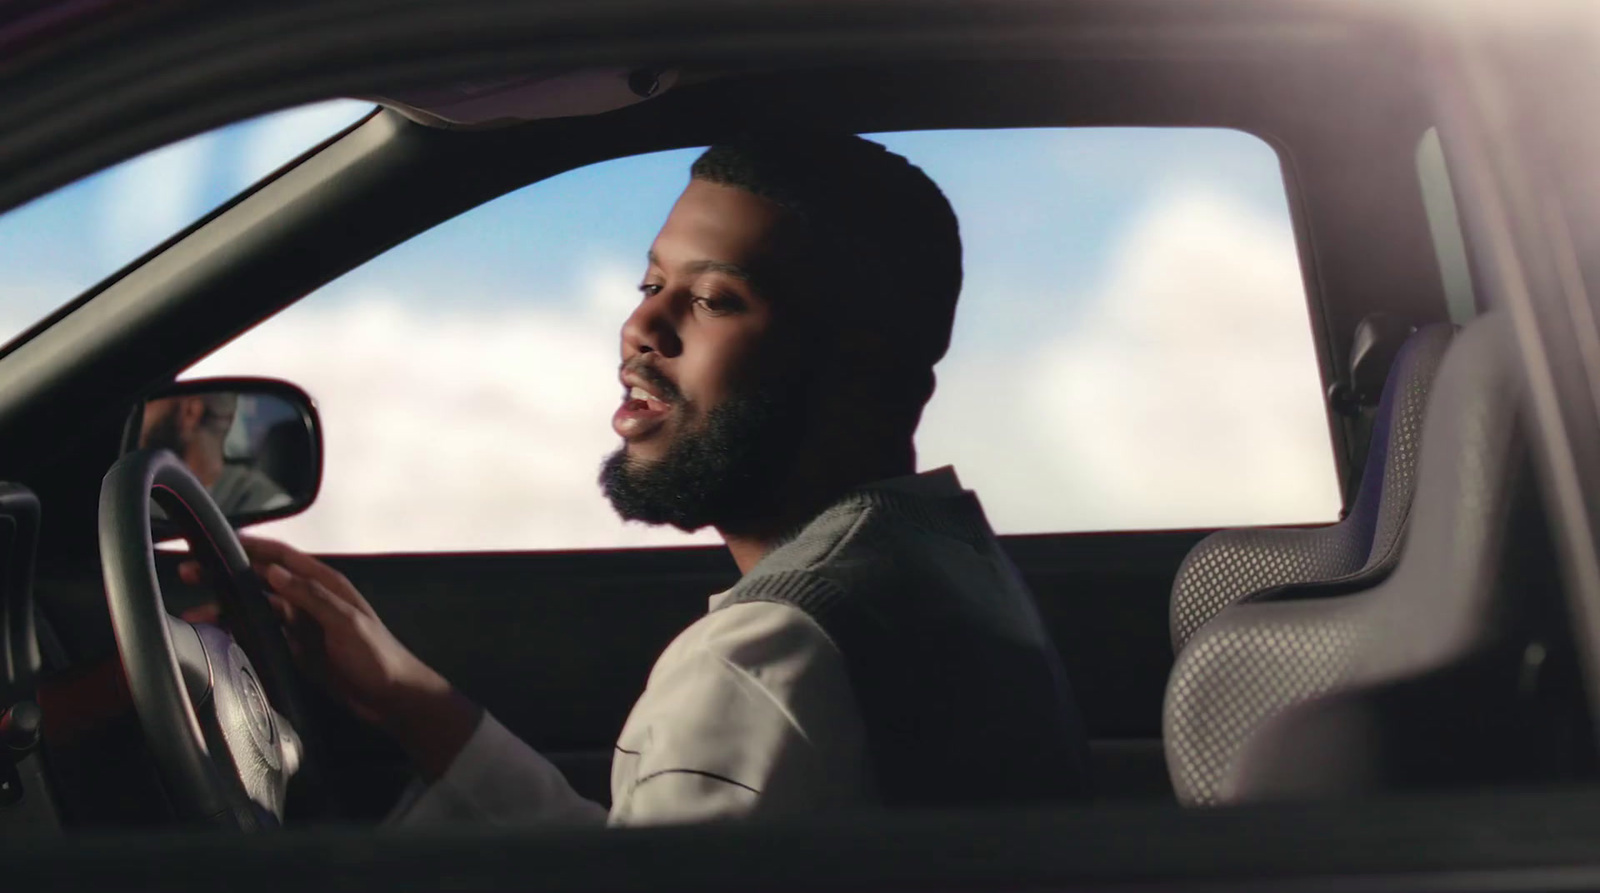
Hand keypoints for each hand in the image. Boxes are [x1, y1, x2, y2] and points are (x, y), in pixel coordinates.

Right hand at [179, 536, 481, 779]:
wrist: (392, 697)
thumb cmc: (377, 656)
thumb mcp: (347, 622)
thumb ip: (312, 597)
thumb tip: (273, 572)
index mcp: (326, 584)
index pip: (282, 556)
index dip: (250, 546)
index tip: (214, 539)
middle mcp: (309, 600)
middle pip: (261, 580)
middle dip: (226, 575)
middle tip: (189, 573)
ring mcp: (301, 626)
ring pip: (256, 609)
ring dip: (227, 608)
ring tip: (193, 612)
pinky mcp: (296, 650)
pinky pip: (262, 635)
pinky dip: (239, 634)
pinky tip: (216, 636)